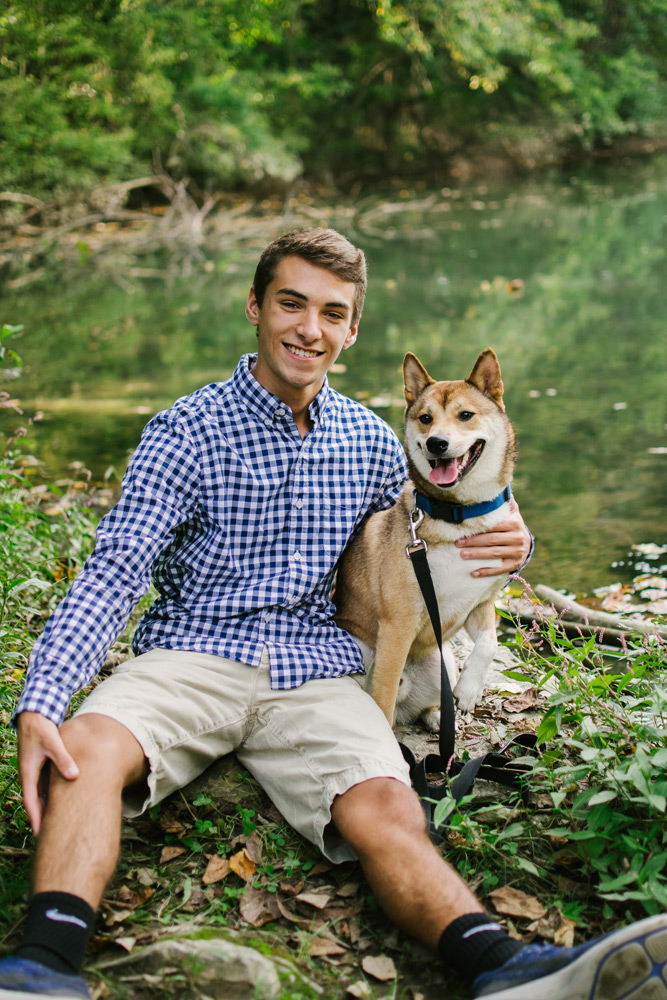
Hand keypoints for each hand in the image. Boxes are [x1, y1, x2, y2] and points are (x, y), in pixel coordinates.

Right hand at [17, 711, 78, 835]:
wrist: (33, 714)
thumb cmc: (41, 728)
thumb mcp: (53, 743)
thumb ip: (63, 759)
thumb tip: (73, 776)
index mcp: (28, 772)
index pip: (31, 802)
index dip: (36, 818)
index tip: (41, 834)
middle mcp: (29, 774)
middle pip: (36, 802)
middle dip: (42, 818)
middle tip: (50, 837)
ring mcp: (34, 770)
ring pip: (40, 794)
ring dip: (46, 808)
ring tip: (56, 824)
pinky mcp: (40, 765)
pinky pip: (44, 785)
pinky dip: (50, 795)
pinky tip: (60, 801)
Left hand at [455, 498, 531, 577]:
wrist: (525, 543)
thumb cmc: (512, 525)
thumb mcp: (511, 512)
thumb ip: (503, 500)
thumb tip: (494, 485)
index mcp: (514, 523)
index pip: (494, 526)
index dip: (478, 529)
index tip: (462, 530)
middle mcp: (518, 537)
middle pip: (492, 540)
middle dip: (473, 542)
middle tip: (457, 543)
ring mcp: (517, 552)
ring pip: (494, 554)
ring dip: (477, 555)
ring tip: (463, 555)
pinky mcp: (515, 564)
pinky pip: (499, 569)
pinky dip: (486, 571)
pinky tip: (473, 573)